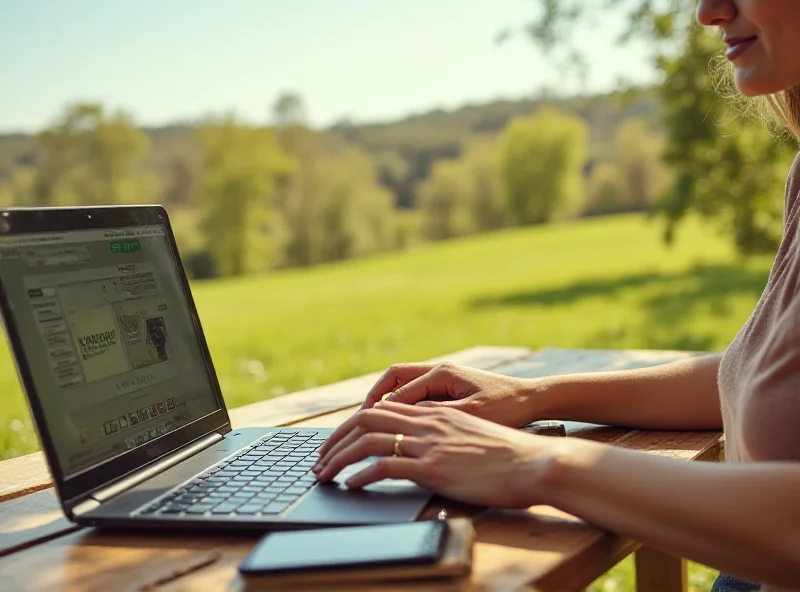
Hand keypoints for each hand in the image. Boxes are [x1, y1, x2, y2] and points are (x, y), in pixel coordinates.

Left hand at [314, 401, 555, 507]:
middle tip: (320, 458)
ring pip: (368, 441)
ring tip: (325, 473)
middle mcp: (427, 422)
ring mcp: (429, 444)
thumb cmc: (507, 455)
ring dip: (339, 457)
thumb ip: (444, 436)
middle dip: (336, 438)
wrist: (532, 461)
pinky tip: (350, 485)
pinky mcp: (433, 467)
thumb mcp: (470, 436)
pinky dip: (361, 474)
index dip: (353, 424)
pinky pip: (385, 466)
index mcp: (434, 413)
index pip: (381, 409)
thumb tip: (425, 451)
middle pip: (366, 419)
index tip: (339, 441)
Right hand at [360, 362, 538, 427]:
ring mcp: (443, 377)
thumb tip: (403, 421)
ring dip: (386, 402)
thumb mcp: (470, 416)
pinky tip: (399, 425)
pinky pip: (416, 393)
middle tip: (358, 421)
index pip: (399, 391)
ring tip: (372, 425)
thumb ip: (436, 416)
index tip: (363, 429)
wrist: (534, 399)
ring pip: (403, 385)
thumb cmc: (507, 408)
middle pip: (393, 378)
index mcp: (442, 373)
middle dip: (374, 398)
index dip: (380, 411)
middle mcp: (439, 370)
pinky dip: (402, 406)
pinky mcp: (448, 387)